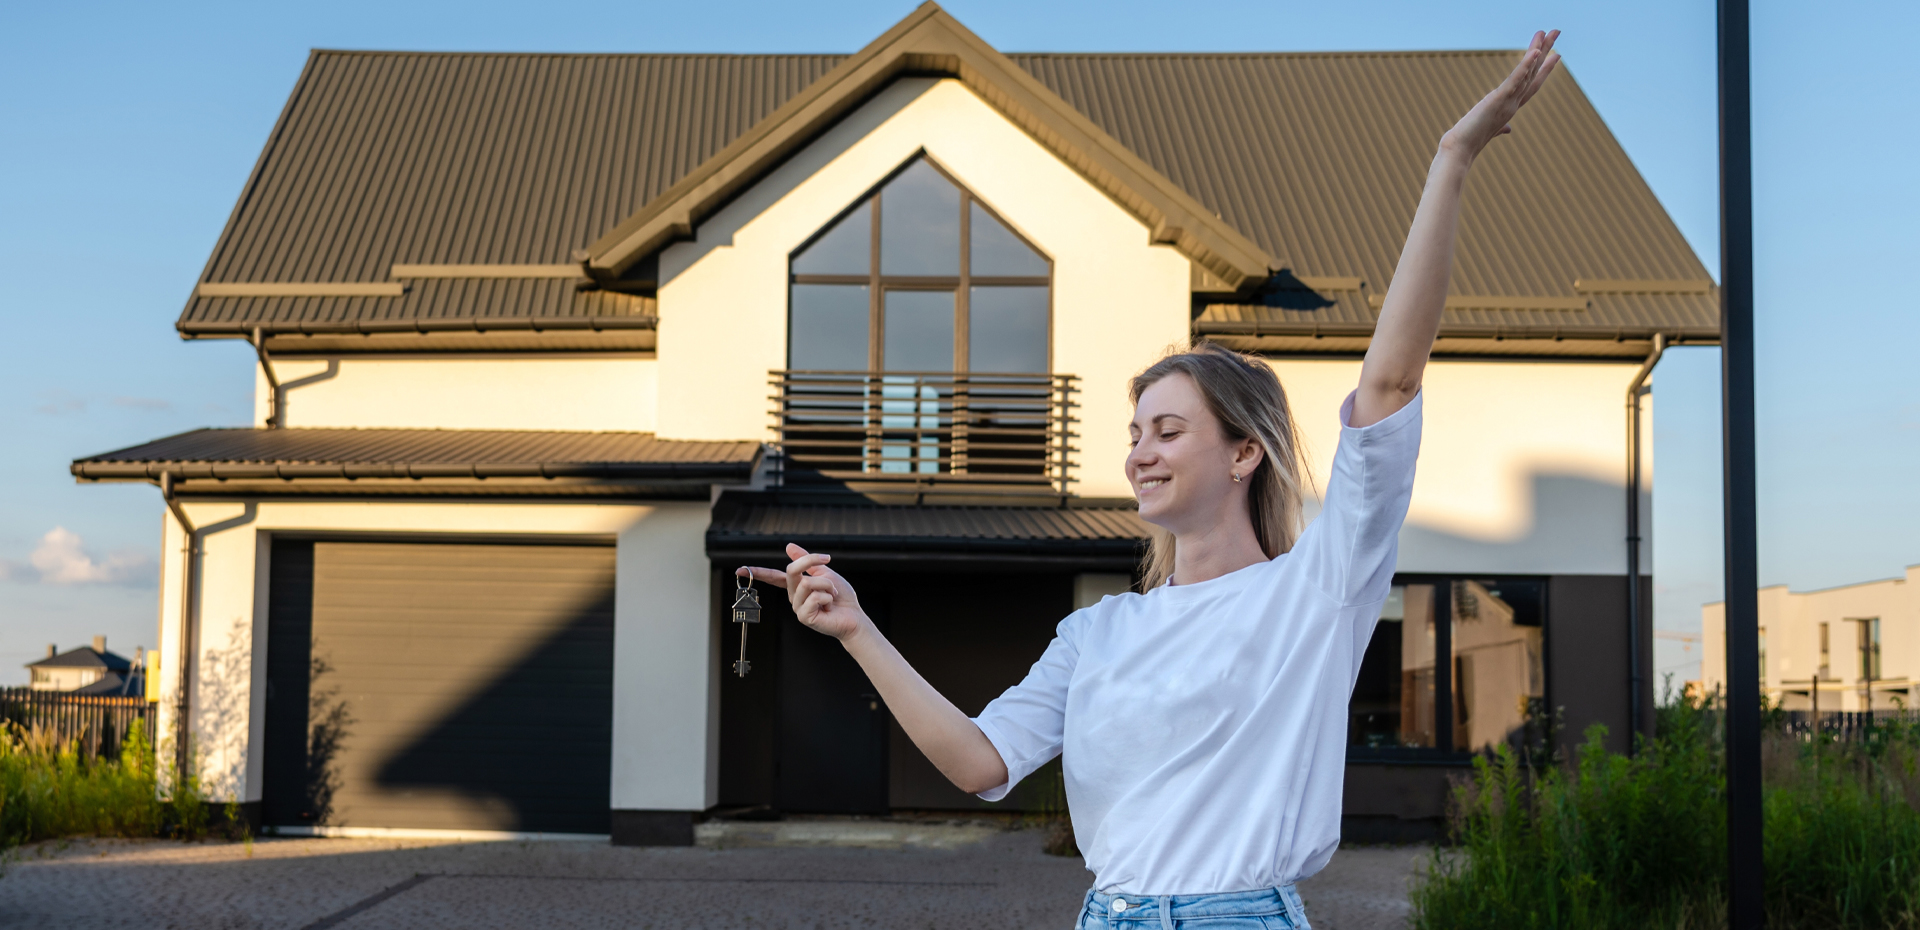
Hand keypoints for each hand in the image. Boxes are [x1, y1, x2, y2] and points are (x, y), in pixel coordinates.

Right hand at [737, 543, 870, 641]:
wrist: (854, 616)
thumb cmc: (841, 597)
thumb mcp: (824, 571)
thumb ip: (807, 560)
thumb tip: (789, 546)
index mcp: (796, 586)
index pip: (773, 577)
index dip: (757, 572)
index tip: (740, 569)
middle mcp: (794, 596)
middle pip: (792, 570)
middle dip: (812, 562)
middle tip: (827, 562)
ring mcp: (797, 608)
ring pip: (807, 583)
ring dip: (827, 584)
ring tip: (831, 594)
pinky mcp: (804, 617)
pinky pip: (814, 597)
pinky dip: (827, 597)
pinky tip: (829, 605)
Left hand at [1441, 30, 1560, 160]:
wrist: (1459, 151)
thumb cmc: (1470, 141)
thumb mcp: (1488, 130)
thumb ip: (1501, 128)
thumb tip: (1508, 130)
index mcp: (1510, 108)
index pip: (1531, 84)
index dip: (1543, 69)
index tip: (1555, 54)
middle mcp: (1513, 104)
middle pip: (1534, 74)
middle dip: (1545, 52)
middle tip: (1556, 32)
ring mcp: (1508, 102)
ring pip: (1527, 73)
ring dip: (1538, 51)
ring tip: (1547, 33)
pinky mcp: (1498, 100)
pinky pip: (1514, 80)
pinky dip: (1524, 66)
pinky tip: (1533, 52)